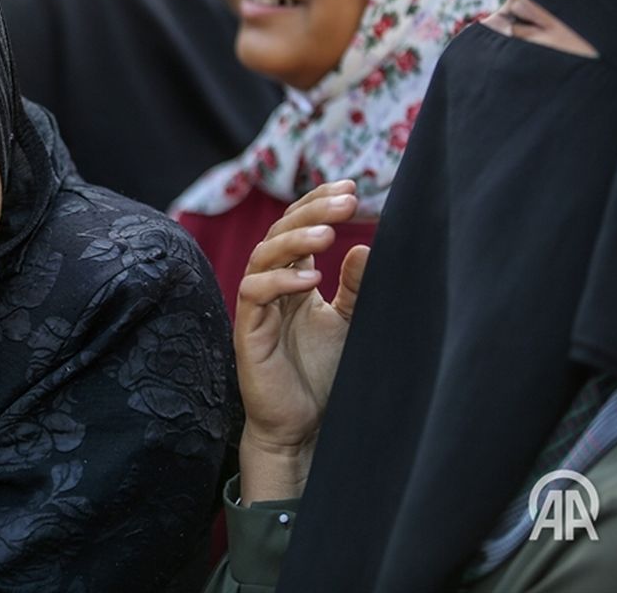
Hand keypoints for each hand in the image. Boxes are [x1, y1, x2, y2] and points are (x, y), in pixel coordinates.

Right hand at [234, 180, 368, 499]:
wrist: (303, 428)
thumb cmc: (322, 376)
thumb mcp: (349, 323)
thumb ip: (355, 287)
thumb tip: (367, 247)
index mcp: (293, 278)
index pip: (298, 227)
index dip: (319, 204)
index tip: (351, 188)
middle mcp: (271, 286)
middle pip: (281, 232)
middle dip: (312, 211)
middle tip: (346, 200)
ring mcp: (257, 307)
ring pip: (263, 255)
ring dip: (295, 239)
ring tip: (328, 232)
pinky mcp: (249, 331)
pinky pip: (254, 293)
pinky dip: (279, 280)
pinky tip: (309, 277)